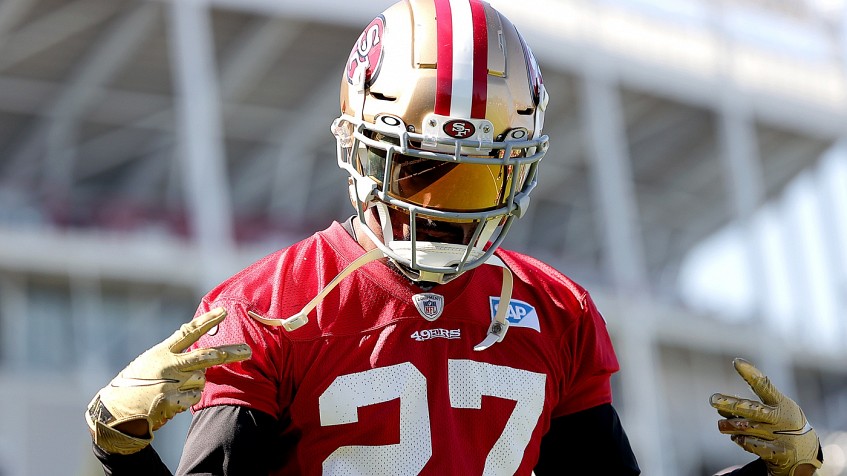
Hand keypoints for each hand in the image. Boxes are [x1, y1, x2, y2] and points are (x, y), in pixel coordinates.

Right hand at [85, 308, 250, 454]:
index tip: (224, 311)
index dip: (207, 321)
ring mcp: (169, 382)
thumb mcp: (149, 362)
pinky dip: (188, 399)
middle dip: (229, 353)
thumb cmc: (133, 385)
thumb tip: (202, 352)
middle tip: (247, 351)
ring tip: (176, 389)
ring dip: (195, 384)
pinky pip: (194, 397)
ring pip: (201, 379)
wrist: (112, 411)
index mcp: (161, 351)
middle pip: (205, 355)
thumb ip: (173, 355)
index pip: (188, 331)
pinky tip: (172, 402)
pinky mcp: (169, 400)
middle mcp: (167, 364)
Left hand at [710, 358, 822, 475]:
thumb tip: (720, 409)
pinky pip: (754, 446)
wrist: (806, 450)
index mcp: (780, 402)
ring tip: (721, 425)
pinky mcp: (779, 452)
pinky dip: (742, 441)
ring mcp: (780, 435)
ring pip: (748, 428)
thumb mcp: (774, 408)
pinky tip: (736, 438)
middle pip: (753, 410)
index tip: (736, 361)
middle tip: (713, 400)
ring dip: (732, 426)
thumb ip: (748, 407)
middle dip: (732, 405)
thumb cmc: (782, 421)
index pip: (765, 385)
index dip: (751, 374)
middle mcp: (780, 417)